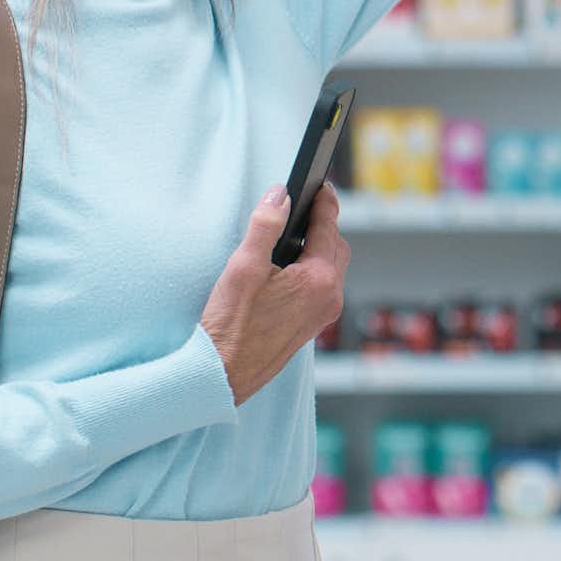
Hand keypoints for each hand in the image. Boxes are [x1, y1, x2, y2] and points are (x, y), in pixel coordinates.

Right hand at [200, 183, 349, 406]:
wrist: (224, 374)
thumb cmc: (230, 326)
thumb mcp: (244, 267)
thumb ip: (265, 225)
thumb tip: (279, 196)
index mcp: (319, 280)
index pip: (329, 228)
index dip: (325, 202)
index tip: (321, 186)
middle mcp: (329, 298)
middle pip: (337, 248)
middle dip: (324, 226)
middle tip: (306, 207)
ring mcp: (323, 315)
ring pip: (331, 269)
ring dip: (319, 249)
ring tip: (295, 236)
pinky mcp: (311, 326)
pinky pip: (322, 288)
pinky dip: (313, 271)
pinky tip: (289, 269)